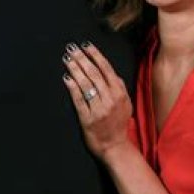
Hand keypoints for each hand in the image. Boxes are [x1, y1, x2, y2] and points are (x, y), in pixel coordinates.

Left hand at [62, 41, 132, 159]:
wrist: (114, 147)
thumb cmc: (118, 124)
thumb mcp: (126, 103)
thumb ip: (119, 87)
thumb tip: (110, 72)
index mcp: (120, 94)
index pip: (106, 69)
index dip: (95, 55)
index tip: (86, 46)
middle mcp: (110, 100)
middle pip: (94, 74)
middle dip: (82, 59)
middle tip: (72, 49)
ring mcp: (98, 109)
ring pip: (85, 84)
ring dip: (75, 69)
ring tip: (67, 59)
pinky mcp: (87, 119)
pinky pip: (79, 100)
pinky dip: (72, 87)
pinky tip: (67, 78)